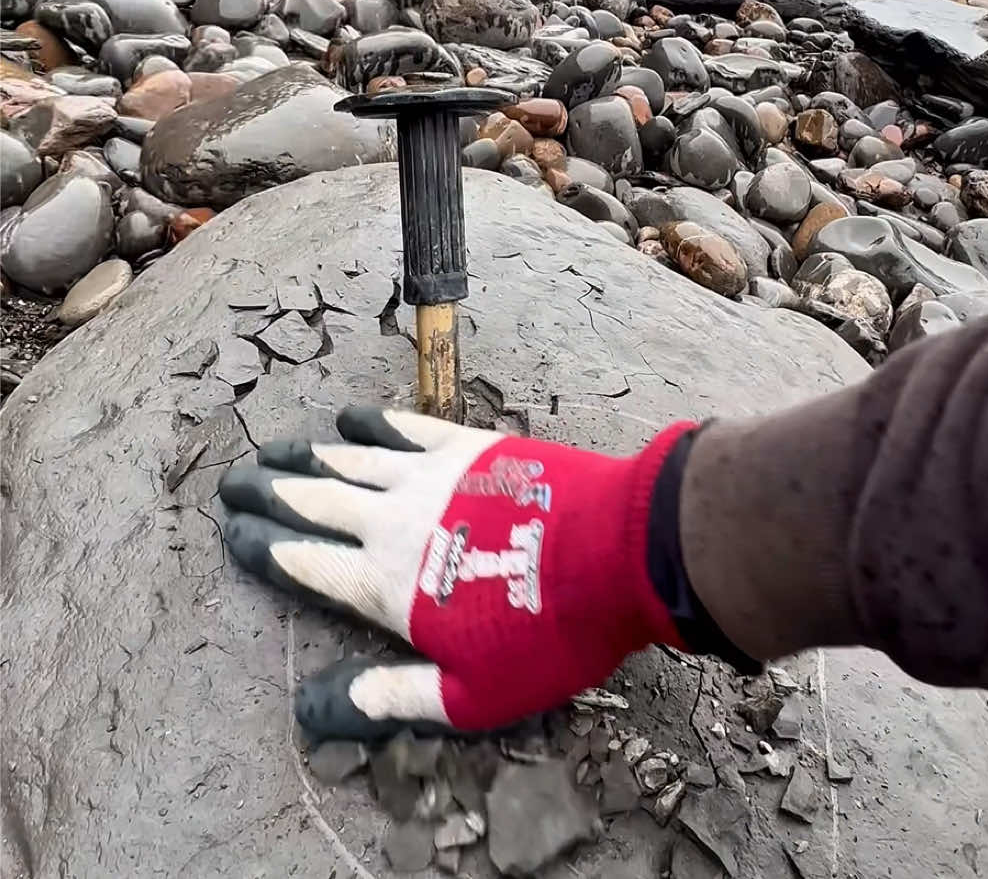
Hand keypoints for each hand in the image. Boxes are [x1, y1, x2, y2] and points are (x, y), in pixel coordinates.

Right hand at [218, 408, 692, 739]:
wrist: (614, 551)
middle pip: (318, 500)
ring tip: (281, 449)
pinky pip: (408, 429)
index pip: (309, 564)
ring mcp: (433, 477)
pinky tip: (354, 418)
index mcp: (387, 586)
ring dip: (313, 454)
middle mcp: (396, 522)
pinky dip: (375, 423)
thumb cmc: (545, 633)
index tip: (234, 531)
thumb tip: (318, 707)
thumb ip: (392, 696)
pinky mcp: (471, 448)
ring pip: (355, 459)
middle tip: (237, 479)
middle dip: (273, 491)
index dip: (268, 547)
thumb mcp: (469, 695)